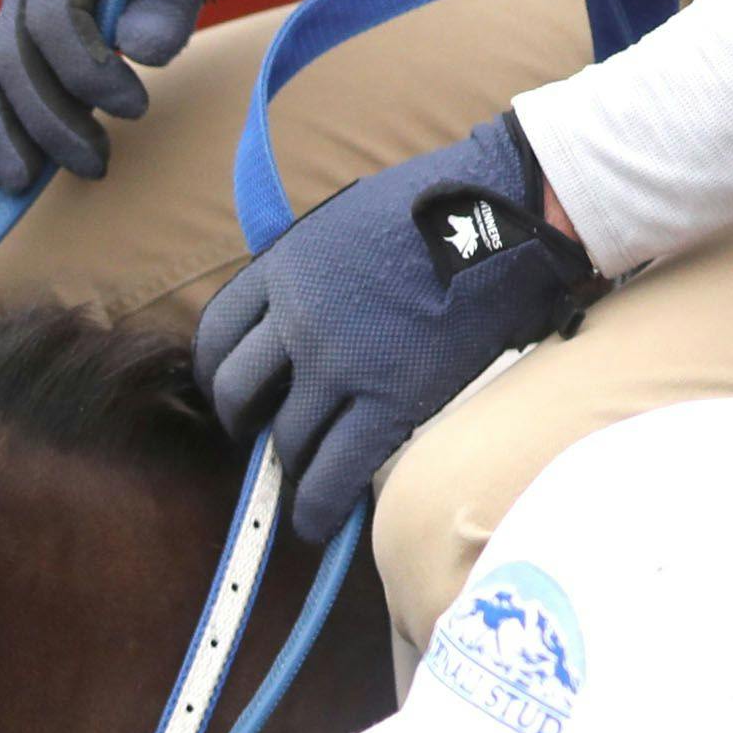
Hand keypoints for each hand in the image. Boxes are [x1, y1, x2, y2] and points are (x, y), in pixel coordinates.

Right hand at [0, 0, 279, 193]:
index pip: (53, 17)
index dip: (86, 72)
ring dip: (14, 136)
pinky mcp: (18, 33)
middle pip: (12, 55)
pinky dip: (1, 131)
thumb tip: (143, 53)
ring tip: (38, 183)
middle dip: (50, 120)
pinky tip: (20, 171)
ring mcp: (16, 1)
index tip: (137, 109)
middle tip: (98, 163)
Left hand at [195, 112, 602, 541]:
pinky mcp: (390, 400)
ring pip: (286, 440)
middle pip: (238, 394)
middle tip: (267, 436)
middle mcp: (300, 314)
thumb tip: (287, 323)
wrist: (516, 208)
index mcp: (286, 263)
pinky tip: (315, 524)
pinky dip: (316, 508)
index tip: (233, 393)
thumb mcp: (350, 221)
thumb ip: (310, 270)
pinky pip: (333, 474)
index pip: (217, 335)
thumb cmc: (445, 208)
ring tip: (310, 471)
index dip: (218, 375)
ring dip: (294, 464)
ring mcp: (342, 360)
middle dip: (245, 425)